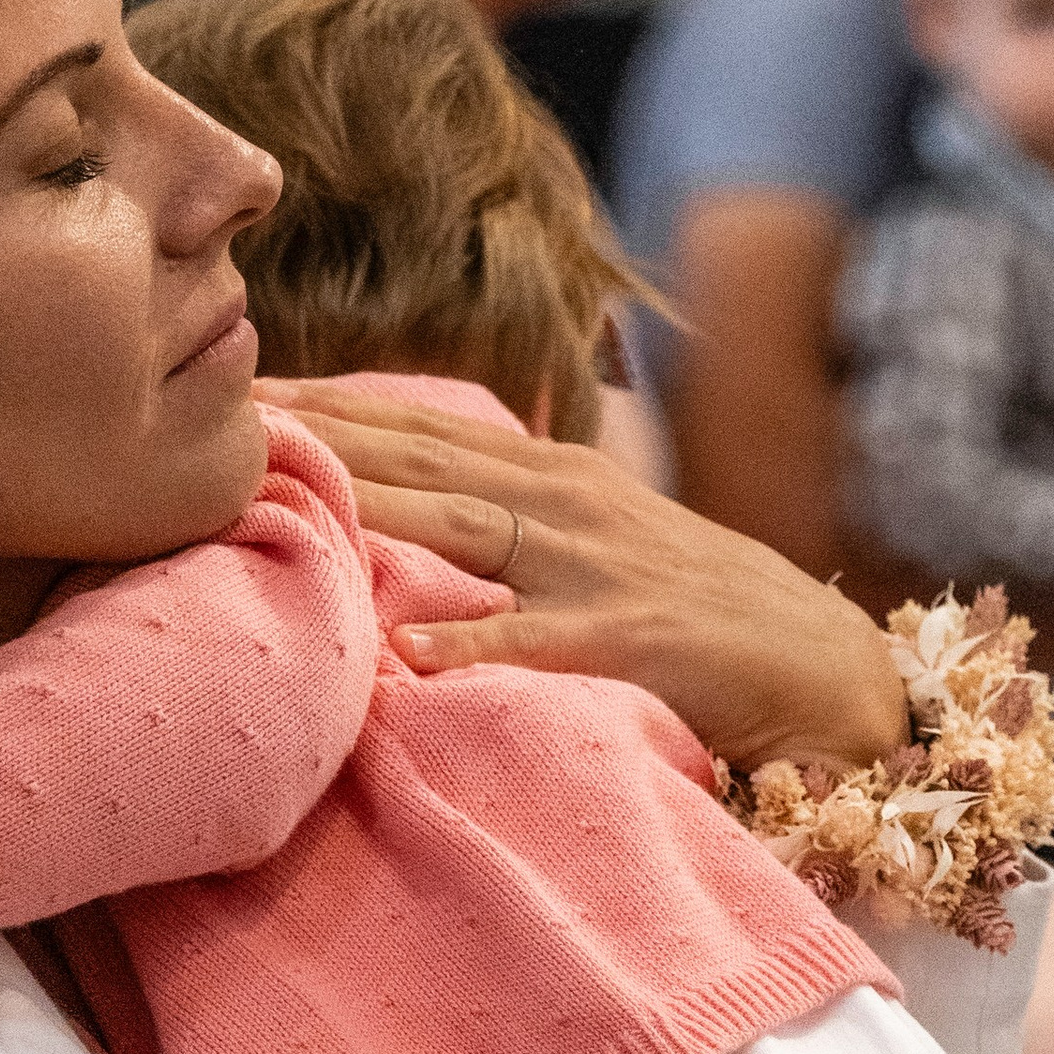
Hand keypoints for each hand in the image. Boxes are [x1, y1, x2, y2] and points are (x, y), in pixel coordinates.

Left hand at [281, 380, 907, 767]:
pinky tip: (410, 653)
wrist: (826, 669)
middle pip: (424, 456)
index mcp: (551, 479)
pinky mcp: (634, 637)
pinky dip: (478, 643)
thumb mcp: (595, 547)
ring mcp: (599, 567)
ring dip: (375, 502)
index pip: (420, 429)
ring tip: (291, 486)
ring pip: (467, 524)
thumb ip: (511, 522)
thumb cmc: (699, 614)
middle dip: (325, 429)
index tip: (240, 385)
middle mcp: (567, 504)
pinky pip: (542, 642)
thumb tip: (417, 504)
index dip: (331, 405)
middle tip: (226, 408)